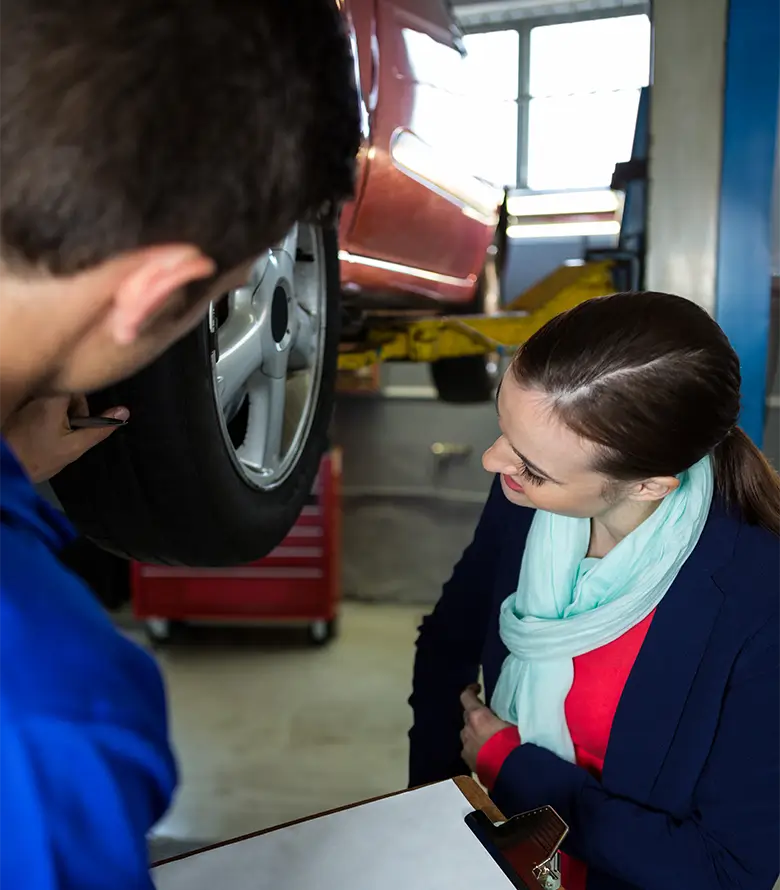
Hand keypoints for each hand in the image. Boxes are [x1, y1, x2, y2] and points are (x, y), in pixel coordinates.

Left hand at [3, 395, 128, 482]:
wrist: (5, 468)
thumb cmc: (39, 459)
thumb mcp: (75, 446)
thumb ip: (101, 428)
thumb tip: (124, 412)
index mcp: (52, 400)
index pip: (77, 386)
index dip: (83, 403)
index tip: (80, 421)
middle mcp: (37, 395)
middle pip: (65, 392)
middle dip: (72, 410)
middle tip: (67, 433)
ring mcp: (26, 402)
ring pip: (53, 400)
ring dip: (59, 414)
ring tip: (52, 437)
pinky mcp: (18, 410)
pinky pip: (40, 406)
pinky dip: (45, 417)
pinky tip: (39, 435)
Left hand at [460, 684, 513, 772]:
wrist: (511, 774)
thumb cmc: (514, 745)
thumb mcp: (513, 724)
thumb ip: (504, 718)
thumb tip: (507, 714)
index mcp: (478, 717)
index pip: (467, 697)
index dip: (470, 691)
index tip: (477, 688)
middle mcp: (468, 730)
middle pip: (467, 717)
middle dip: (475, 715)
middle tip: (489, 718)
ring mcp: (466, 747)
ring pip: (467, 734)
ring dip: (475, 732)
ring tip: (488, 737)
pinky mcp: (468, 762)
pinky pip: (469, 750)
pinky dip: (475, 748)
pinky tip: (486, 752)